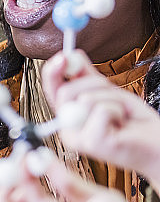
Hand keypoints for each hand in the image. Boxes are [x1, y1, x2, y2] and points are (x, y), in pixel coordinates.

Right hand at [42, 49, 159, 184]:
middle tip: (110, 91)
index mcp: (68, 116)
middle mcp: (68, 128)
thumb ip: (86, 75)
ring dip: (111, 99)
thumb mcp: (108, 92)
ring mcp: (77, 138)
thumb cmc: (134, 123)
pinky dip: (118, 110)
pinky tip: (122, 123)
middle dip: (92, 84)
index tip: (65, 56)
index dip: (53, 72)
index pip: (52, 90)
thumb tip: (71, 55)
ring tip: (120, 113)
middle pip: (64, 92)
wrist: (155, 146)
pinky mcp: (91, 143)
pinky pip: (102, 110)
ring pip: (86, 99)